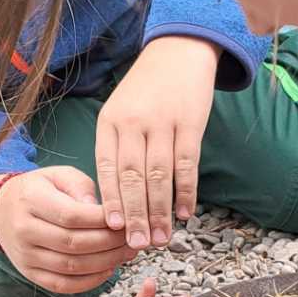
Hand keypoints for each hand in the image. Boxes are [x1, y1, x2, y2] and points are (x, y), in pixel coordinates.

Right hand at [0, 166, 132, 294]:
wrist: (2, 209)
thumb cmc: (39, 189)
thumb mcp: (59, 175)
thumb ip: (82, 187)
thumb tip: (103, 211)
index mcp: (31, 201)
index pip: (71, 216)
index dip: (103, 221)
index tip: (126, 219)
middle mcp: (24, 231)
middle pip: (74, 244)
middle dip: (110, 243)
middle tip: (133, 239)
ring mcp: (25, 256)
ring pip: (71, 267)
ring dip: (105, 263)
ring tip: (127, 253)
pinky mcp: (30, 273)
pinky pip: (63, 285)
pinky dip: (90, 281)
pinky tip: (108, 269)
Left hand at [96, 36, 219, 250]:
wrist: (179, 51)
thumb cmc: (145, 90)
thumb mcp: (120, 112)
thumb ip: (116, 149)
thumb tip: (115, 199)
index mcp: (110, 122)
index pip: (106, 169)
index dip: (111, 200)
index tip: (113, 229)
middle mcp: (134, 122)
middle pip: (133, 177)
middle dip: (135, 215)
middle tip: (137, 245)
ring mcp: (163, 122)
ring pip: (160, 176)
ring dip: (160, 211)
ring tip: (160, 238)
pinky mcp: (191, 122)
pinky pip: (187, 164)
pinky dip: (186, 192)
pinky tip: (184, 214)